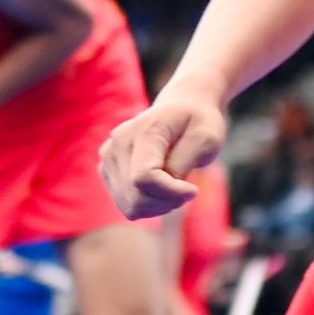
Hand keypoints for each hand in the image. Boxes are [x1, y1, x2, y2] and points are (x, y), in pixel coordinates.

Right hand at [99, 86, 225, 220]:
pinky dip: (149, 205)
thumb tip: (166, 183)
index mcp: (143, 130)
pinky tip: (161, 189)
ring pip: (130, 206)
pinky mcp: (107, 170)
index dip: (172, 193)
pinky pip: (128, 206)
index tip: (193, 190)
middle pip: (136, 197)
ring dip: (159, 205)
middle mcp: (118, 143)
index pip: (144, 178)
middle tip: (186, 188)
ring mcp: (109, 157)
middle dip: (167, 202)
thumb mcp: (206, 138)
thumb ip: (184, 163)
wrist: (182, 108)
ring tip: (174, 186)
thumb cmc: (197, 123)